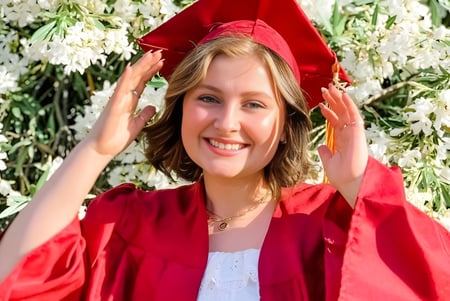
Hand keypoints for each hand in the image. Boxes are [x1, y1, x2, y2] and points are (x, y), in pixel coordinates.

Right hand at [85, 50, 163, 156]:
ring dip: (141, 66)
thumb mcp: (137, 125)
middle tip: (159, 52)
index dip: (151, 72)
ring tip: (151, 55)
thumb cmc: (116, 138)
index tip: (161, 62)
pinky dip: (125, 78)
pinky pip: (120, 89)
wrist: (102, 149)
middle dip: (148, 64)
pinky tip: (131, 68)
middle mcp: (123, 97)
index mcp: (129, 101)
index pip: (142, 82)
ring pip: (130, 78)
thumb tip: (153, 107)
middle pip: (137, 76)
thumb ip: (144, 114)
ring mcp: (118, 99)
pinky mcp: (114, 106)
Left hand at [318, 84, 367, 205]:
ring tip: (330, 87)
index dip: (329, 112)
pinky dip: (349, 104)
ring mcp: (354, 132)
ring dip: (339, 98)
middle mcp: (349, 134)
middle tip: (325, 89)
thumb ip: (325, 153)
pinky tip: (343, 94)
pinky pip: (354, 115)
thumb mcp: (329, 162)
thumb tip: (321, 147)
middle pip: (341, 113)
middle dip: (333, 101)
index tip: (320, 104)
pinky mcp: (358, 132)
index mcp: (343, 140)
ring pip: (347, 110)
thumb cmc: (342, 176)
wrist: (350, 183)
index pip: (336, 122)